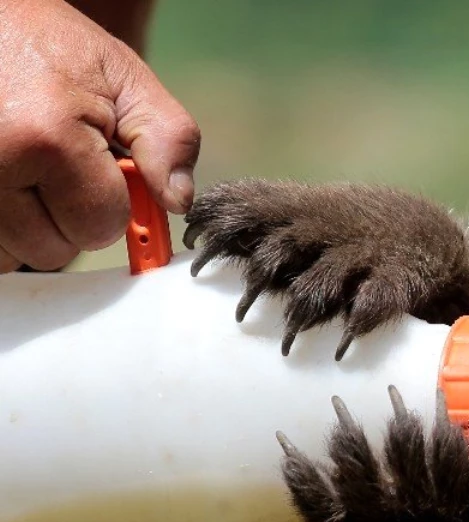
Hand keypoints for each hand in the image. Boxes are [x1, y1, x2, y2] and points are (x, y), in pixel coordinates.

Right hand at [0, 0, 200, 272]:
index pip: (101, 226)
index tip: (101, 165)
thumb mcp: (124, 78)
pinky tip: (10, 183)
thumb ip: (167, 140)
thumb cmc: (50, 46)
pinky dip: (5, 226)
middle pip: (55, 250)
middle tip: (59, 163)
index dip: (113, 202)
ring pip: (16, 255)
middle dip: (70, 216)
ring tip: (31, 167)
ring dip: (32, 224)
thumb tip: (178, 201)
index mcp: (45, 139)